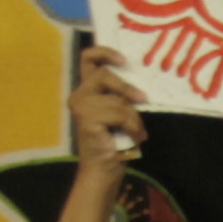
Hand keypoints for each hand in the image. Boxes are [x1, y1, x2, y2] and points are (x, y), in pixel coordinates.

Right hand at [65, 39, 146, 168]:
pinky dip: (132, 125)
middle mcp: (79, 94)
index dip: (104, 52)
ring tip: (136, 131)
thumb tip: (141, 80)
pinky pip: (119, 113)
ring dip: (133, 116)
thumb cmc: (116, 139)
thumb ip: (122, 93)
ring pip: (117, 99)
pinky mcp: (87, 118)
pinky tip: (133, 136)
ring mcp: (80, 106)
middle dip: (126, 88)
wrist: (104, 169)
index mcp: (87, 89)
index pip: (88, 58)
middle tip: (143, 99)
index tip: (124, 60)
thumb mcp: (121, 110)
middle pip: (104, 74)